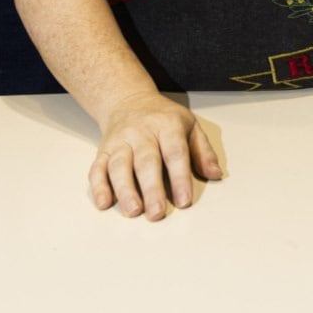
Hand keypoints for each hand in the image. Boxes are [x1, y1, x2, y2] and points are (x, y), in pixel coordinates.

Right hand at [89, 91, 222, 219]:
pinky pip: (97, 168)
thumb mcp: (189, 125)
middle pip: (146, 161)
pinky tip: (104, 203)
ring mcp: (120, 141)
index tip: (184, 201)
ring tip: (133, 211)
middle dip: (151, 189)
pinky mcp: (103, 150)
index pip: (174, 151)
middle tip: (157, 213)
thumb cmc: (163, 118)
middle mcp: (141, 132)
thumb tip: (215, 174)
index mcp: (167, 125)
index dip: (180, 177)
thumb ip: (203, 151)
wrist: (128, 100)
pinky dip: (99, 187)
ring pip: (119, 165)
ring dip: (125, 190)